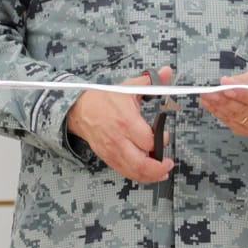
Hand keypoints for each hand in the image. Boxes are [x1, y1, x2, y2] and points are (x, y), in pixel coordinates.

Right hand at [65, 66, 174, 184]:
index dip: (161, 140)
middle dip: (159, 167)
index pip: (149, 140)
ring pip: (134, 171)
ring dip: (151, 175)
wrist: (79, 110)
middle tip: (168, 163)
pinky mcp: (107, 157)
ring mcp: (112, 150)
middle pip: (142, 163)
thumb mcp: (128, 87)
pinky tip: (147, 173)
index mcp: (126, 121)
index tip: (165, 135)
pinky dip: (138, 176)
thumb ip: (151, 82)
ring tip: (161, 171)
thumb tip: (166, 71)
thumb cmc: (104, 99)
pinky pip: (124, 172)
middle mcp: (118, 139)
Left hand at [198, 67, 247, 136]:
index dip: (241, 95)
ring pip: (236, 117)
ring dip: (218, 107)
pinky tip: (210, 105)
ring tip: (206, 97)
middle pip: (245, 110)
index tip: (226, 89)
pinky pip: (232, 123)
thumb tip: (226, 82)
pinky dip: (219, 113)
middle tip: (209, 92)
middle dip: (224, 101)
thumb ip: (243, 81)